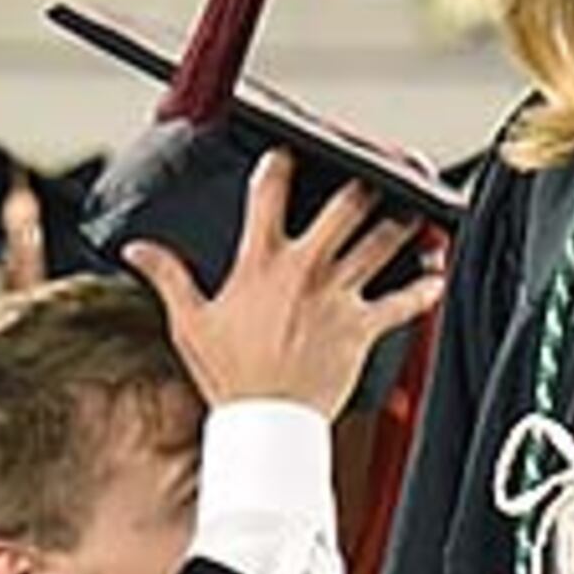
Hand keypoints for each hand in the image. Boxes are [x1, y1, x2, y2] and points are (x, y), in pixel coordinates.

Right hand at [124, 155, 447, 416]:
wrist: (266, 423)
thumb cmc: (230, 376)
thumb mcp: (190, 322)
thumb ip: (167, 276)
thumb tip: (136, 250)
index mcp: (261, 261)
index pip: (269, 193)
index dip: (280, 163)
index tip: (288, 151)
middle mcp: (306, 269)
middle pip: (347, 206)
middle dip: (366, 183)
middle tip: (377, 171)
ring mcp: (339, 295)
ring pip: (384, 242)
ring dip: (405, 224)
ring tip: (417, 212)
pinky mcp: (363, 326)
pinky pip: (404, 301)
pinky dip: (425, 287)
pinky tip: (437, 273)